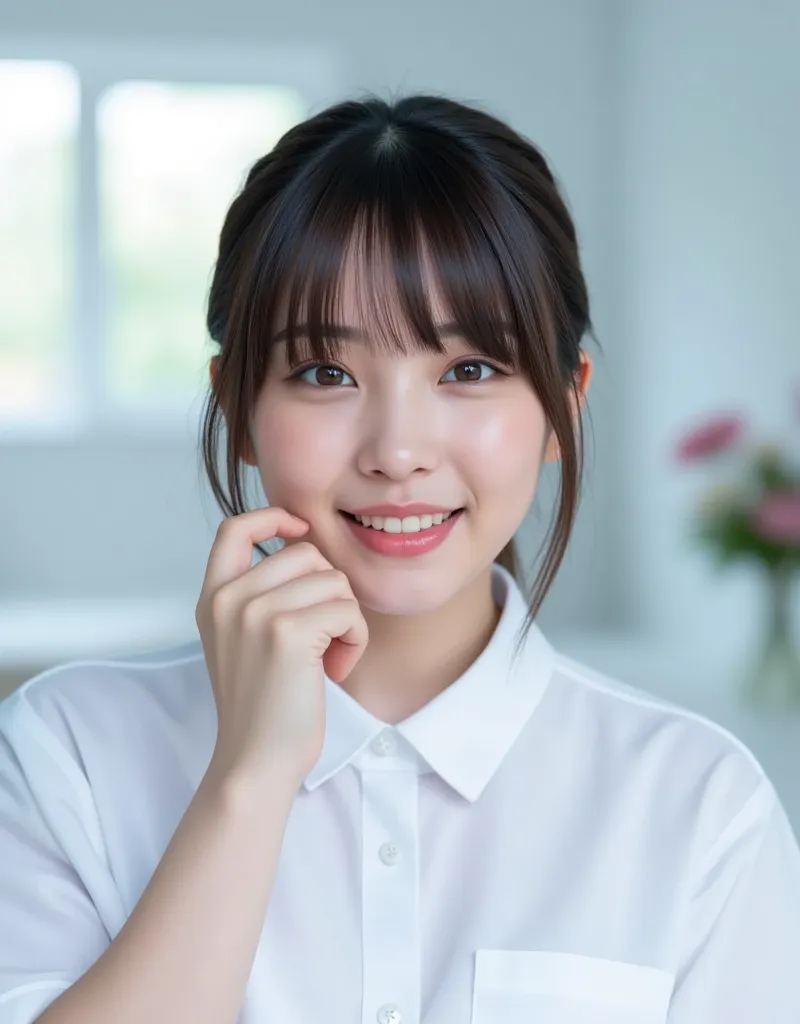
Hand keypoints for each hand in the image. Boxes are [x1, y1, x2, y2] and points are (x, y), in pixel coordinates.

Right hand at [195, 508, 368, 788]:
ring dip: (347, 621)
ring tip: (328, 660)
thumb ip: (260, 596)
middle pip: (306, 554)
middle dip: (330, 592)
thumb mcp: (242, 641)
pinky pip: (348, 610)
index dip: (272, 517)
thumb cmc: (262, 707)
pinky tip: (336, 671)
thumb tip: (309, 551)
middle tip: (323, 640)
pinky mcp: (288, 632)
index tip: (299, 531)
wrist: (255, 762)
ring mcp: (255, 612)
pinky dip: (355, 640)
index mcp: (213, 598)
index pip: (234, 528)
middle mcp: (229, 598)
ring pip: (334, 581)